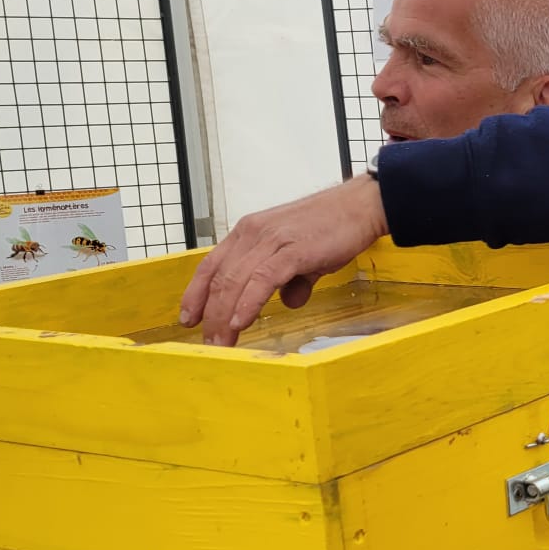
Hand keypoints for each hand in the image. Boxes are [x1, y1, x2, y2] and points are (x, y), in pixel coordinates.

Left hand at [179, 174, 388, 346]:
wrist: (360, 206)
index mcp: (250, 232)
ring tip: (222, 342)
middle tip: (209, 343)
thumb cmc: (332, 226)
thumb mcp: (302, 256)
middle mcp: (253, 234)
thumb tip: (287, 302)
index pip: (211, 265)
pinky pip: (261, 280)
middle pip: (219, 279)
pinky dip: (247, 304)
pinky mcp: (291, 250)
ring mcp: (271, 241)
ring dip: (224, 316)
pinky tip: (240, 322)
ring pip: (235, 282)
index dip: (195, 293)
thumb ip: (291, 280)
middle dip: (210, 315)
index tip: (189, 318)